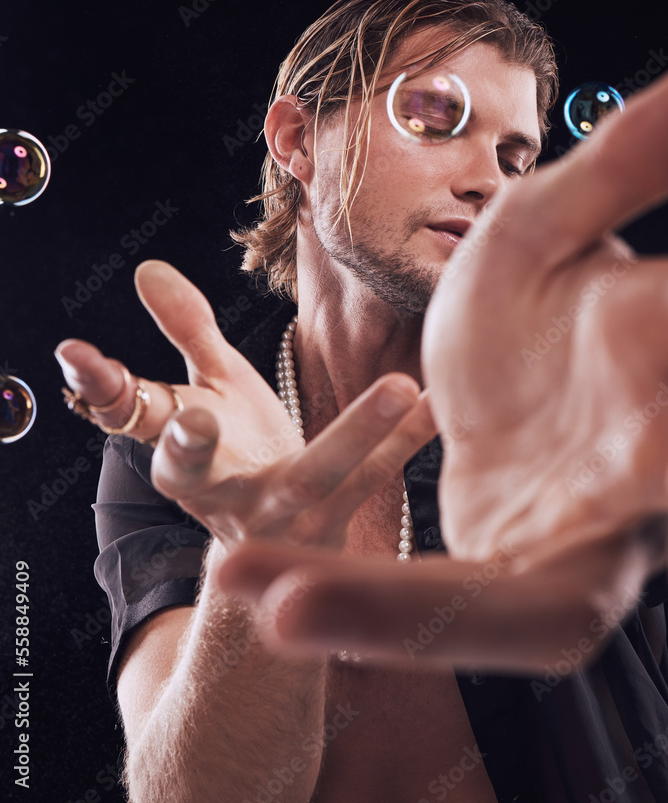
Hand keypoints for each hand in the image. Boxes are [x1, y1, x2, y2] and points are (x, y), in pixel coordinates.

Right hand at [56, 261, 435, 551]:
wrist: (272, 548)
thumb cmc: (238, 451)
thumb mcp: (208, 389)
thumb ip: (186, 331)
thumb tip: (146, 267)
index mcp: (180, 456)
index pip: (131, 421)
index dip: (104, 391)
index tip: (81, 359)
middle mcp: (219, 490)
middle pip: (198, 473)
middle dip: (189, 447)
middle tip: (195, 418)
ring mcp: (279, 514)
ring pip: (311, 477)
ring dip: (353, 434)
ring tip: (397, 386)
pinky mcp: (333, 523)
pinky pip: (374, 480)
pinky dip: (405, 442)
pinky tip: (436, 402)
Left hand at [218, 44, 667, 670]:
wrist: (488, 394)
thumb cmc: (535, 306)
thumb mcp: (544, 222)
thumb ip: (626, 160)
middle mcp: (661, 455)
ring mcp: (591, 539)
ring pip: (563, 611)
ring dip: (428, 612)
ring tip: (287, 604)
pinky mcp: (518, 591)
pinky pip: (445, 614)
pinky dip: (355, 602)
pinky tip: (253, 584)